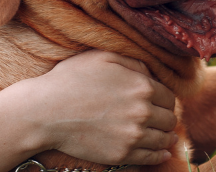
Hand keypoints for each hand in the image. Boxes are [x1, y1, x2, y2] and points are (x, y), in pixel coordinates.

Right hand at [15, 50, 177, 166]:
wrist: (46, 111)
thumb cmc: (71, 79)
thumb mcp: (102, 57)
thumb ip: (132, 62)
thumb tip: (151, 73)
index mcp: (142, 86)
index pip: (169, 96)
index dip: (164, 98)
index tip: (157, 101)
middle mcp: (143, 112)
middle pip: (169, 119)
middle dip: (165, 116)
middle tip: (159, 117)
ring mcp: (133, 136)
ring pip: (164, 139)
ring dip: (167, 136)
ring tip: (166, 135)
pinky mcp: (122, 155)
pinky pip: (152, 158)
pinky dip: (160, 155)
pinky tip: (162, 152)